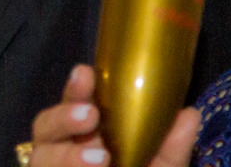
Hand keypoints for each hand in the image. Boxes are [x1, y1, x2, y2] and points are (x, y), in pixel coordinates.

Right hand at [29, 65, 198, 166]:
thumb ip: (171, 146)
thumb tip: (188, 113)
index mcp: (86, 134)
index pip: (73, 102)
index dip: (75, 88)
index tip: (86, 73)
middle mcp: (62, 150)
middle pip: (45, 126)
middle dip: (63, 117)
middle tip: (90, 115)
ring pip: (42, 157)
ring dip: (67, 156)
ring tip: (100, 158)